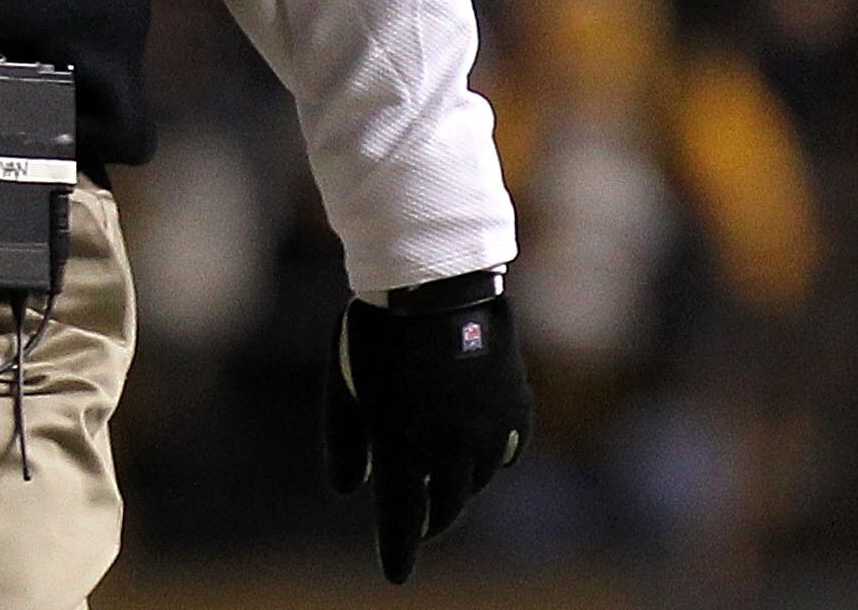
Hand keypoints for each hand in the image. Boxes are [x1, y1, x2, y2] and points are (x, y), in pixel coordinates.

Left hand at [321, 272, 530, 584]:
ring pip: (475, 483)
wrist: (435, 284)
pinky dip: (490, 462)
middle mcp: (448, 450)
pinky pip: (506, 453)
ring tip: (441, 489)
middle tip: (417, 527)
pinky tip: (480, 459)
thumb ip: (343, 441)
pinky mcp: (515, 410)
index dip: (398, 551)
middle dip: (428, 523)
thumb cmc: (376, 332)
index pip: (400, 520)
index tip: (395, 574)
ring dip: (456, 491)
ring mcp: (487, 432)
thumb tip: (347, 489)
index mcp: (400, 447)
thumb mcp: (344, 384)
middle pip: (443, 509)